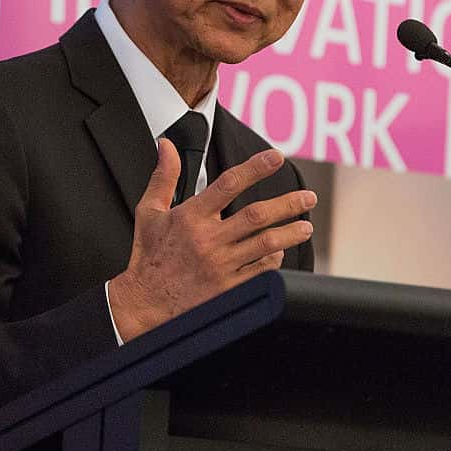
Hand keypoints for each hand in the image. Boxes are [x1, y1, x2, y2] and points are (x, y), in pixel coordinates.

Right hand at [107, 139, 315, 341]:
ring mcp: (219, 266)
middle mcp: (207, 241)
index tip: (276, 157)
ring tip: (306, 227)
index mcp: (190, 217)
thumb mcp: (149, 213)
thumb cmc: (147, 257)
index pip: (229, 184)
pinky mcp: (227, 289)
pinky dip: (274, 261)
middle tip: (308, 197)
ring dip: (290, 233)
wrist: (142, 305)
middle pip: (257, 215)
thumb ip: (163, 177)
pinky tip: (281, 254)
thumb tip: (166, 146)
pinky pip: (260, 272)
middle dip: (288, 204)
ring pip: (266, 245)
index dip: (255, 167)